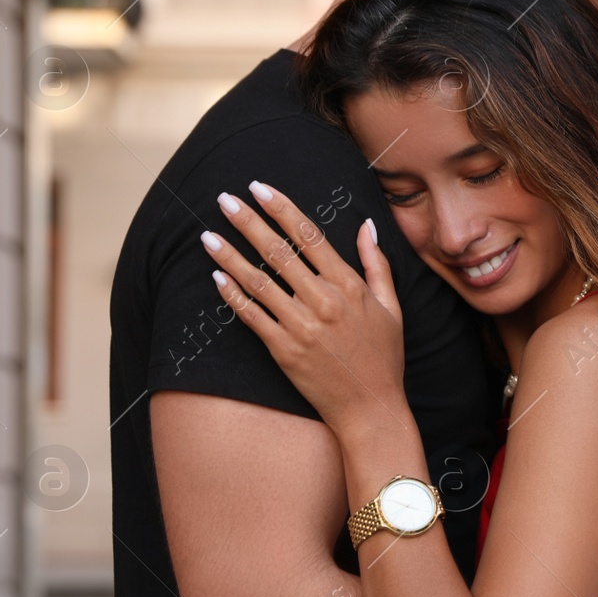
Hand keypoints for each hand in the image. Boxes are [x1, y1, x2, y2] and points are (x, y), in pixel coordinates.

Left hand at [201, 183, 408, 435]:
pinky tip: (216, 278)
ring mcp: (301, 326)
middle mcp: (323, 301)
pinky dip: (232, 296)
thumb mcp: (391, 306)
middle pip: (278, 252)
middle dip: (248, 221)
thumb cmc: (384, 357)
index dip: (282, 208)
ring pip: (258, 282)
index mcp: (349, 286)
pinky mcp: (283, 350)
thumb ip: (376, 263)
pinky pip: (251, 317)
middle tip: (224, 199)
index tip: (260, 188)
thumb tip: (366, 225)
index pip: (309, 236)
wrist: (370, 408)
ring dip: (229, 256)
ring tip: (207, 235)